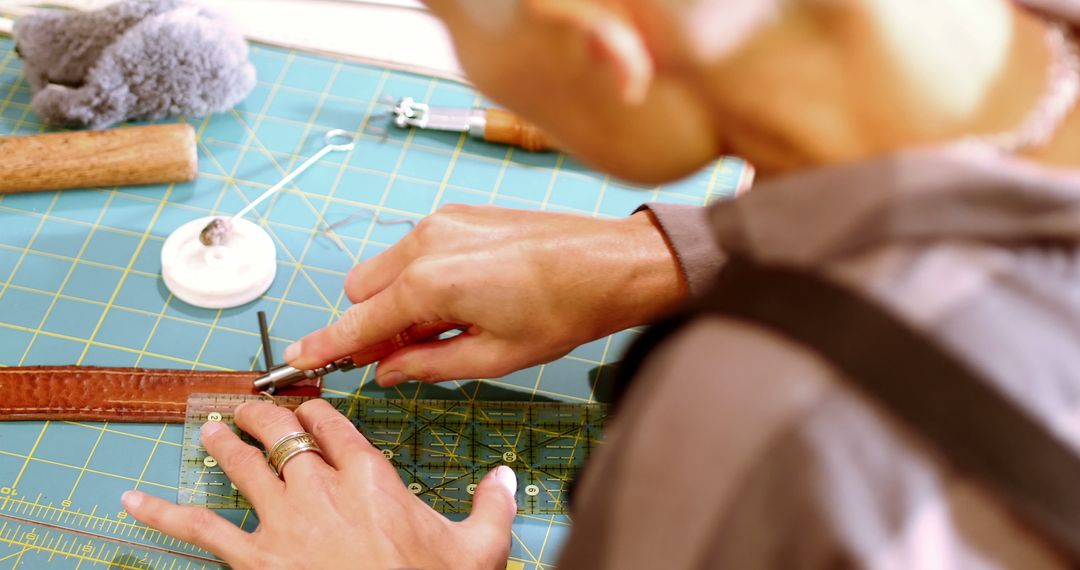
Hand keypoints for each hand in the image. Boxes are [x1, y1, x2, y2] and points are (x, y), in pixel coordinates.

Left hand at [122, 400, 516, 569]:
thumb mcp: (480, 548)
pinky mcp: (256, 560)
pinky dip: (163, 514)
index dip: (317, 410)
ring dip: (222, 443)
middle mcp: (324, 490)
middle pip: (284, 435)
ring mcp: (285, 523)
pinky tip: (132, 502)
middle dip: (263, 414)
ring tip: (208, 428)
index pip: (337, 427)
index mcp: (373, 480)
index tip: (307, 402)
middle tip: (249, 404)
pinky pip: (201, 530)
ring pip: (243, 466)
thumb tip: (506, 477)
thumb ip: (493, 505)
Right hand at [283, 204, 685, 384]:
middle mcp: (425, 242)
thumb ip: (427, 364)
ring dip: (398, 299)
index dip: (329, 345)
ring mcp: (443, 221)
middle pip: (362, 288)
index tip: (299, 359)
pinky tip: (463, 297)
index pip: (360, 320)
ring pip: (387, 266)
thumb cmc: (562, 312)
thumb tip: (385, 371)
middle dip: (372, 322)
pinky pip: (416, 248)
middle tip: (407, 354)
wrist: (611, 263)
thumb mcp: (492, 356)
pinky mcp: (460, 212)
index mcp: (430, 282)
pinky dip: (420, 276)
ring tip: (449, 325)